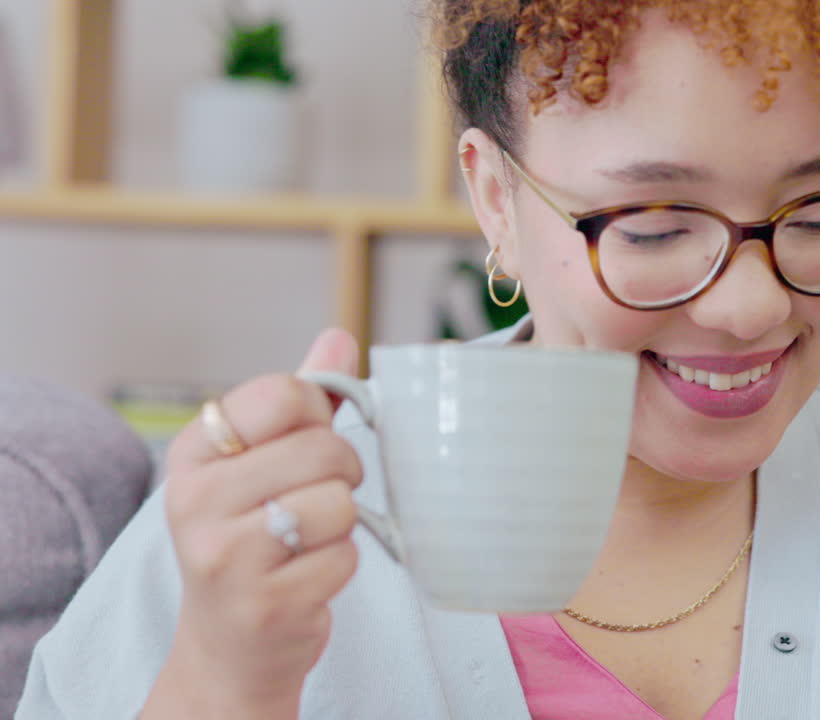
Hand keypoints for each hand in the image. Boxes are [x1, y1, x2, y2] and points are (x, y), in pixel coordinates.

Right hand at [141, 329, 362, 719]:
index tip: (308, 440)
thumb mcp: (262, 463)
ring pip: (339, 503)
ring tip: (309, 538)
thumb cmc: (253, 537)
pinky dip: (341, 565)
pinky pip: (345, 557)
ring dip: (344, 523)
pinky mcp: (264, 603)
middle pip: (323, 449)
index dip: (319, 415)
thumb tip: (340, 337)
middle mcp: (196, 500)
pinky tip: (307, 575)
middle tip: (320, 494)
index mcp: (195, 451)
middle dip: (344, 471)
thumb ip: (302, 401)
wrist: (231, 644)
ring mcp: (226, 556)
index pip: (285, 393)